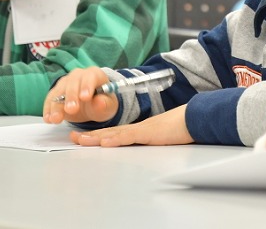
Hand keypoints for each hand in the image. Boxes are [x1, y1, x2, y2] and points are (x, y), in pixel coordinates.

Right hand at [42, 67, 116, 124]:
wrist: (92, 106)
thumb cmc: (102, 103)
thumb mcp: (108, 105)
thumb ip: (105, 104)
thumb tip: (99, 102)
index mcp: (94, 74)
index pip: (90, 76)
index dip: (87, 86)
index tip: (85, 98)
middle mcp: (78, 75)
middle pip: (72, 82)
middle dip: (71, 97)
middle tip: (71, 110)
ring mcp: (65, 82)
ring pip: (59, 91)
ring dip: (56, 105)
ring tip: (56, 119)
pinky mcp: (56, 92)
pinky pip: (50, 99)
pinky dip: (48, 109)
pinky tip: (48, 119)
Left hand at [70, 105, 192, 146]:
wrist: (193, 118)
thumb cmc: (180, 128)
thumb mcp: (159, 138)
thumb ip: (148, 141)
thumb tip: (140, 147)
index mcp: (138, 131)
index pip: (113, 133)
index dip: (97, 135)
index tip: (82, 137)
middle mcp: (136, 129)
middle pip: (109, 132)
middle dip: (90, 136)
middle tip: (72, 137)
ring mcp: (142, 130)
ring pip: (115, 134)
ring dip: (97, 137)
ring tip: (81, 140)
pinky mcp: (149, 133)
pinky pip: (130, 137)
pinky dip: (116, 140)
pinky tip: (106, 142)